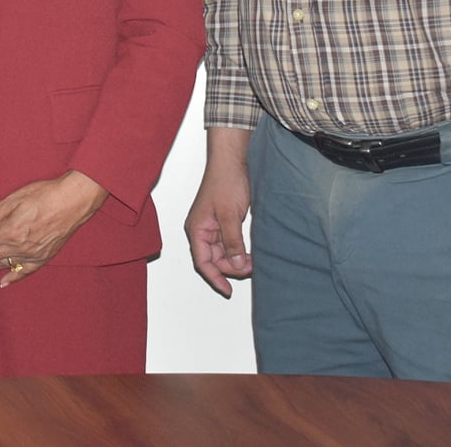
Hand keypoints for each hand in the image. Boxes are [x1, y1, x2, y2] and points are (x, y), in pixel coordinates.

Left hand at [0, 171, 106, 286]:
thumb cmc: (43, 195)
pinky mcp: (43, 258)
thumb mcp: (14, 199)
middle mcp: (20, 246)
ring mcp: (32, 254)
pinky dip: (13, 277)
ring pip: (4, 264)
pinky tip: (3, 282)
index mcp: (10, 231)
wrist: (72, 201)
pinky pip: (25, 272)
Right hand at [184, 127, 254, 296]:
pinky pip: (230, 243)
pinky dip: (240, 250)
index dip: (215, 278)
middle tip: (251, 268)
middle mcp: (202, 229)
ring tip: (253, 261)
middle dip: (231, 267)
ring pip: (223, 253)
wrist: (233, 160)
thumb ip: (232, 241)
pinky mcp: (225, 221)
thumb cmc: (225, 181)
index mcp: (196, 229)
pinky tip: (251, 253)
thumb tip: (236, 264)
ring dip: (237, 259)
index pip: (203, 262)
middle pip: (214, 260)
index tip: (228, 290)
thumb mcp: (230, 215)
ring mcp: (213, 226)